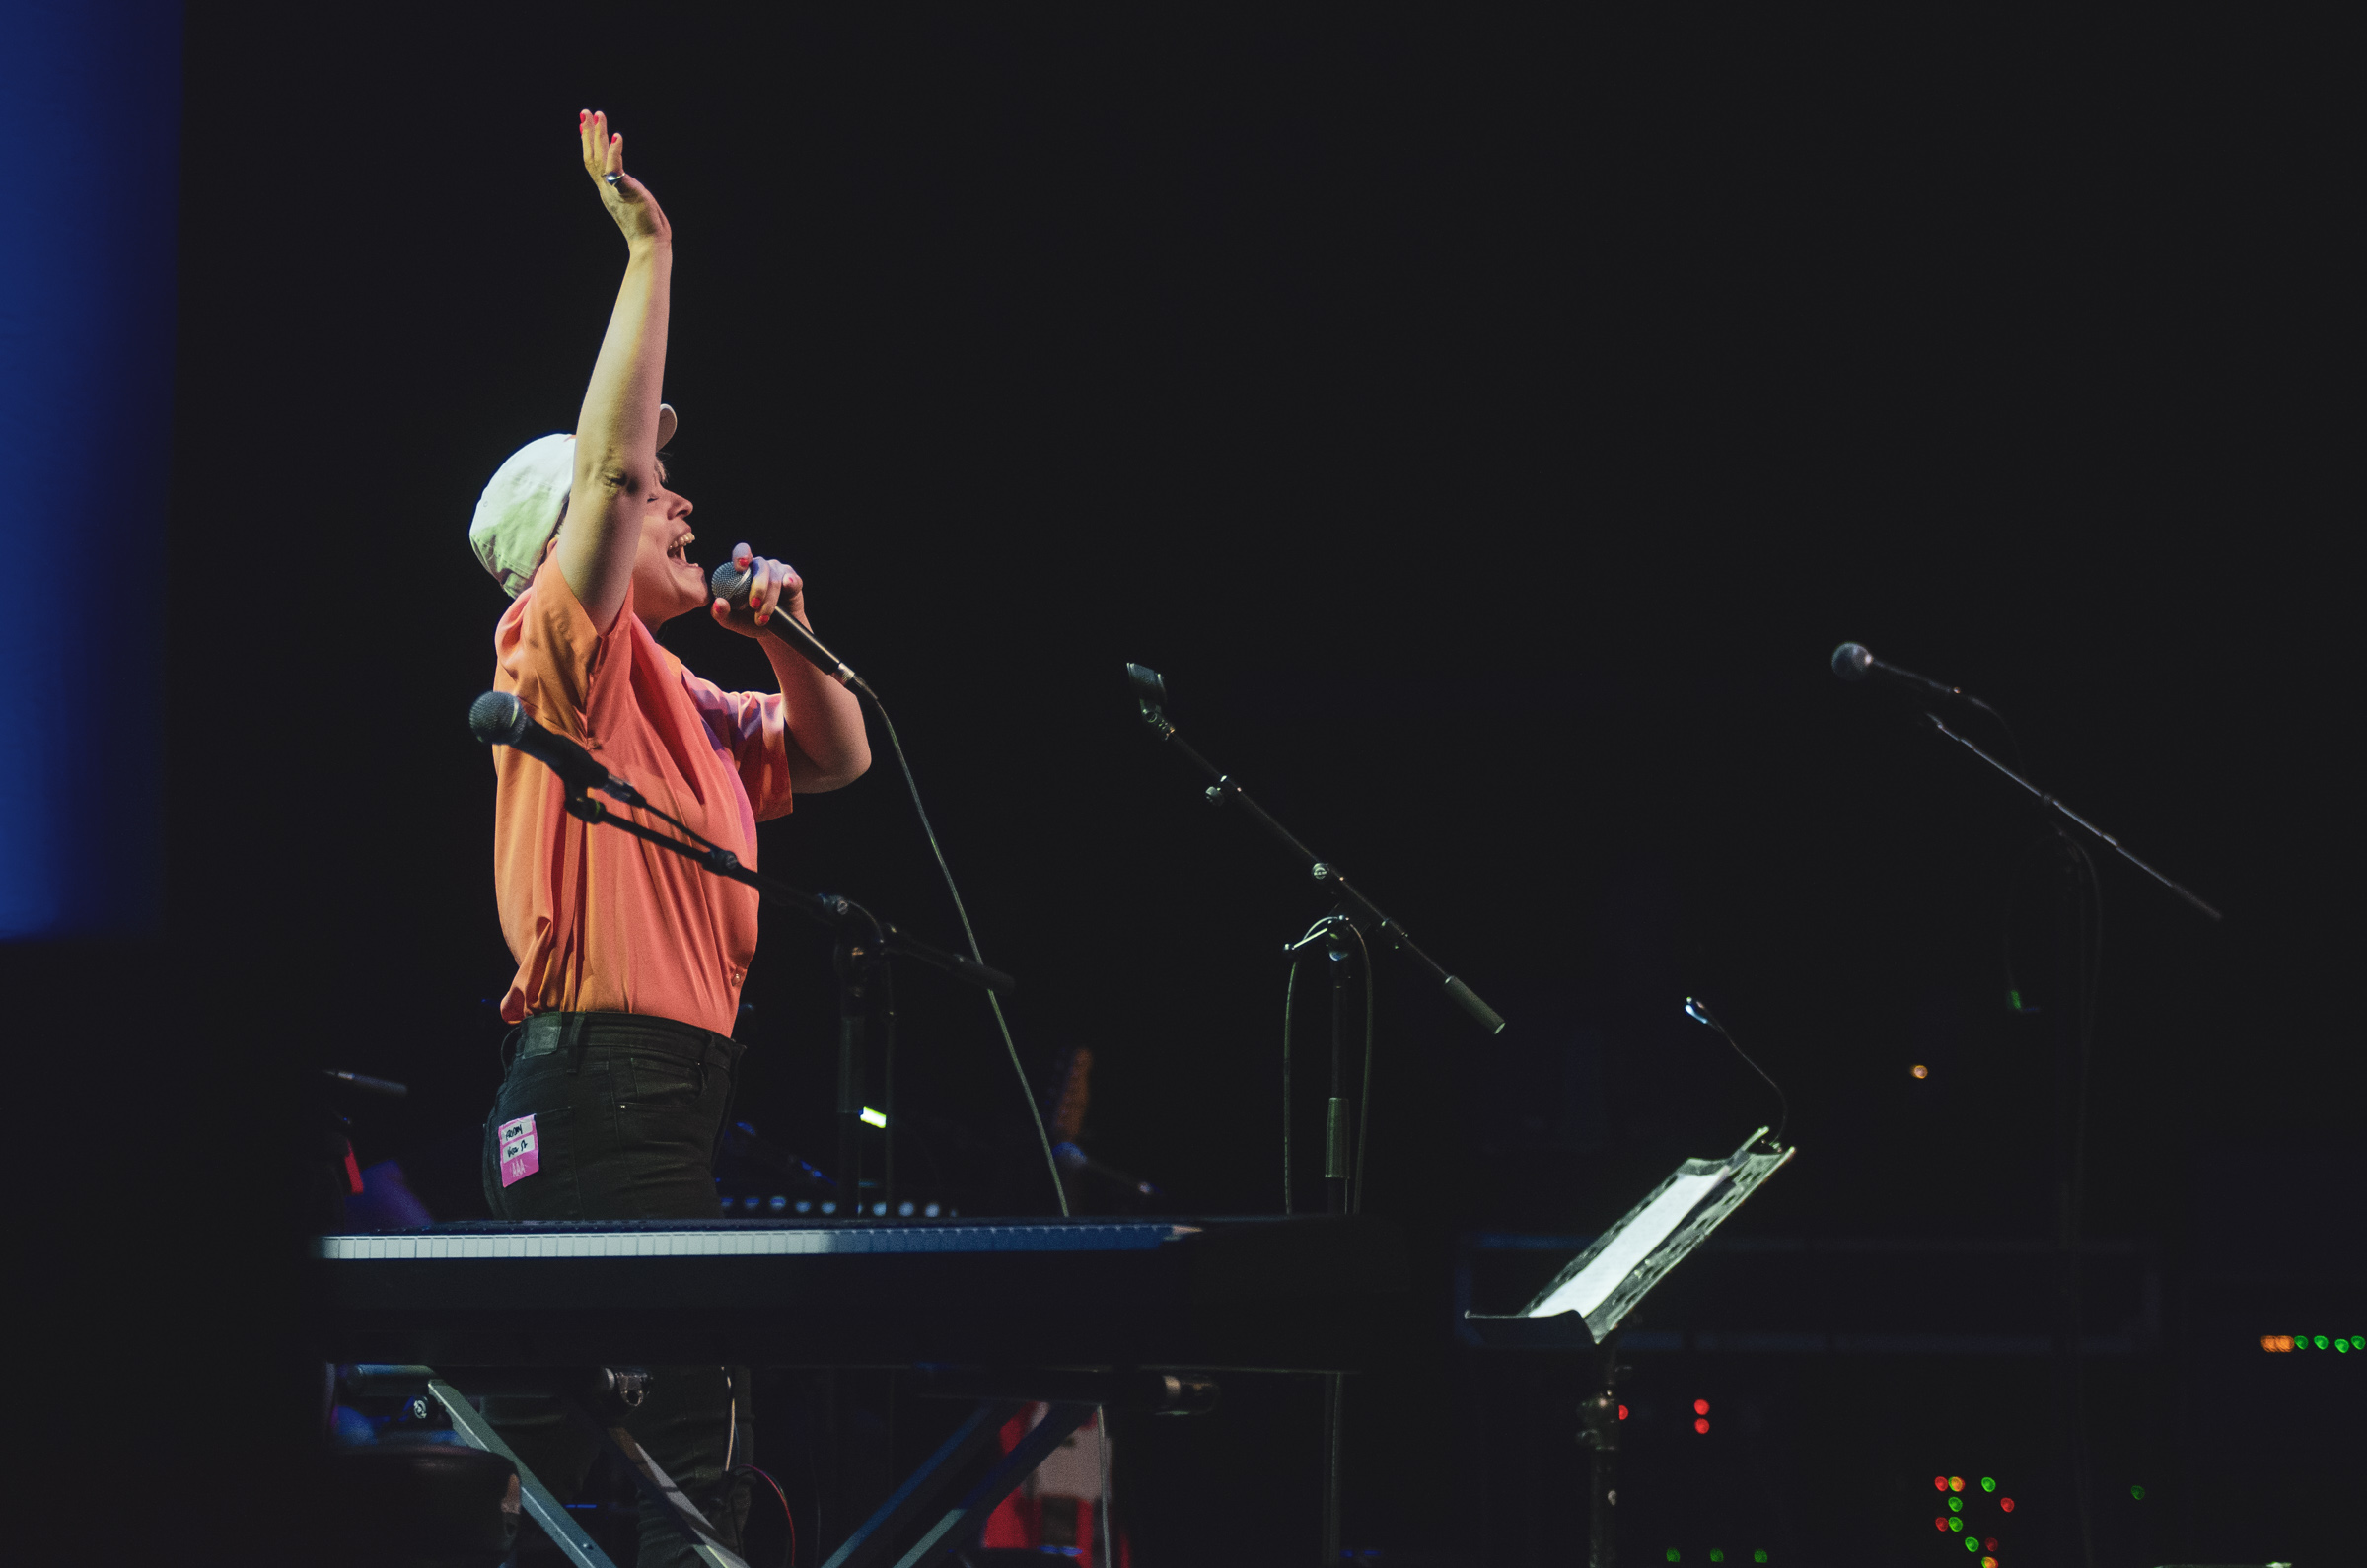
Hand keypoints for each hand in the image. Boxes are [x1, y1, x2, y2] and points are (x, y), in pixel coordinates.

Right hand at [578, 109, 669, 247]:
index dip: (587, 143)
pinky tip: (617, 137)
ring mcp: (614, 191)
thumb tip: (622, 179)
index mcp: (607, 191)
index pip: (592, 163)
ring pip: (599, 159)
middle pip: (591, 157)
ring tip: (599, 116)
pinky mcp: (626, 193)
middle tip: (586, 111)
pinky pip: (616, 170)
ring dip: (598, 136)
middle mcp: (606, 190)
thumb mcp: (631, 202)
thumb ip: (625, 188)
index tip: (583, 124)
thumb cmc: (646, 227)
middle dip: (588, 133)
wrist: (650, 245)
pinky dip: (615, 153)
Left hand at [711, 544, 806, 637]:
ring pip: (775, 580)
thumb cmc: (749, 621)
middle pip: (761, 567)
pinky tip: (788, 585)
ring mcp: (779, 572)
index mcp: (743, 570)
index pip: (742, 552)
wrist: (772, 632)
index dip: (741, 555)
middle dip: (758, 587)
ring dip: (769, 600)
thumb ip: (721, 613)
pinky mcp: (794, 581)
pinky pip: (793, 580)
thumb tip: (718, 603)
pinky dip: (790, 582)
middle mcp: (761, 567)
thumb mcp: (732, 621)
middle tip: (754, 605)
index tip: (740, 567)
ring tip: (763, 618)